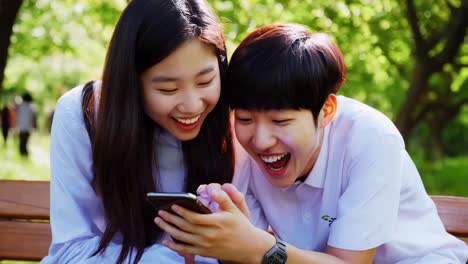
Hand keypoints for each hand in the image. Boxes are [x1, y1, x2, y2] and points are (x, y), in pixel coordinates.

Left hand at [155, 185, 273, 262]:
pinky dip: (173, 246)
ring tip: (159, 221)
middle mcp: (209, 235)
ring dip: (168, 229)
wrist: (249, 247)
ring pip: (182, 238)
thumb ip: (223, 198)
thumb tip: (212, 189)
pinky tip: (165, 240)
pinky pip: (185, 250)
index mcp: (216, 223)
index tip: (173, 205)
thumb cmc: (240, 226)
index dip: (182, 211)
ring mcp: (206, 246)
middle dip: (170, 219)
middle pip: (185, 227)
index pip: (195, 217)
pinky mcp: (204, 253)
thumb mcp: (235, 210)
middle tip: (160, 211)